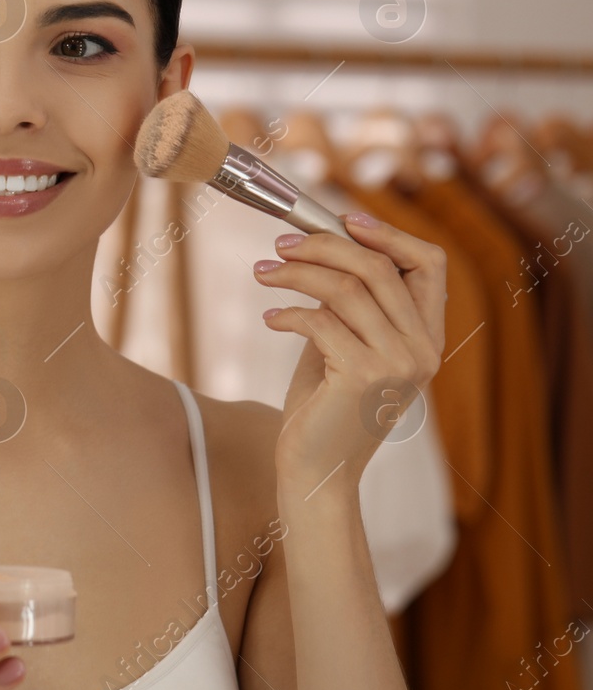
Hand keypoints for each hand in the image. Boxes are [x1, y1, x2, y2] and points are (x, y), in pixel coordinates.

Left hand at [255, 214, 445, 498]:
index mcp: (428, 338)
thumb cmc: (325, 407)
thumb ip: (348, 305)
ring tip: (261, 274)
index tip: (342, 218)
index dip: (388, 233)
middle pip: (378, 266)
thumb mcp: (345, 346)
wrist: (317, 471)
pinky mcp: (363, 376)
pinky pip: (320, 320)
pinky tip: (270, 318)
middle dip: (323, 245)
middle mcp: (423, 349)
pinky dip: (287, 312)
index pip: (429, 265)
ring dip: (294, 274)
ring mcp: (398, 364)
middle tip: (279, 246)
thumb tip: (319, 246)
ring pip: (346, 287)